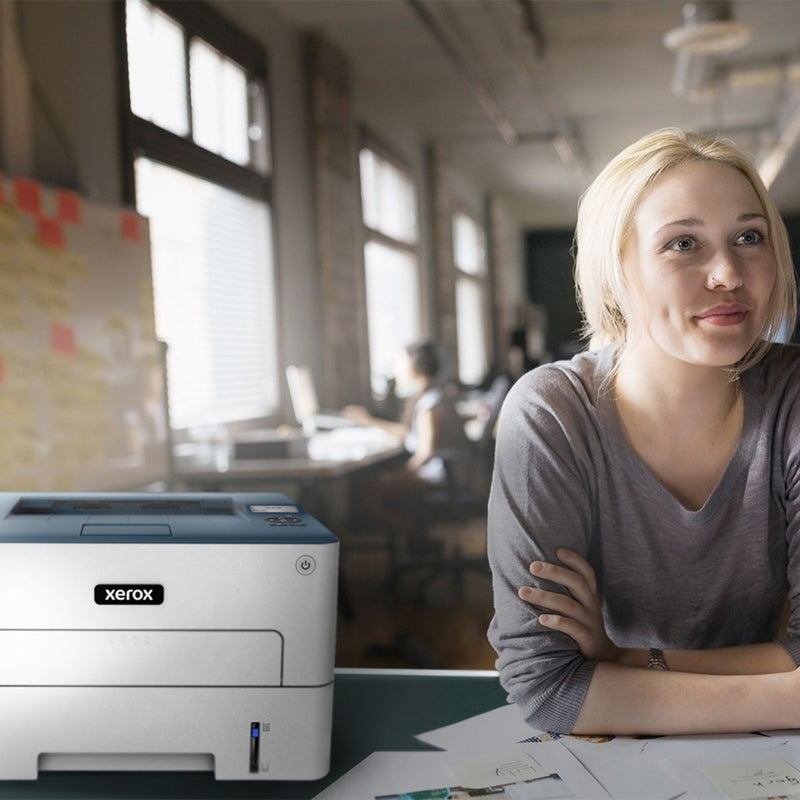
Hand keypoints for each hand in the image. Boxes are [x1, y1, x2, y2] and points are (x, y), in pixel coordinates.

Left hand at [518, 547, 618, 662]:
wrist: (602, 660)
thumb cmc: (580, 628)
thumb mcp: (576, 608)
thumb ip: (563, 593)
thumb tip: (528, 579)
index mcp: (589, 596)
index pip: (587, 573)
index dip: (575, 560)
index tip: (558, 549)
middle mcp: (591, 606)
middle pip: (577, 583)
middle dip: (555, 572)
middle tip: (532, 566)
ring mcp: (590, 623)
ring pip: (569, 605)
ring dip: (545, 597)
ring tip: (523, 592)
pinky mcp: (587, 640)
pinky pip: (573, 628)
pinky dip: (557, 622)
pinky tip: (541, 619)